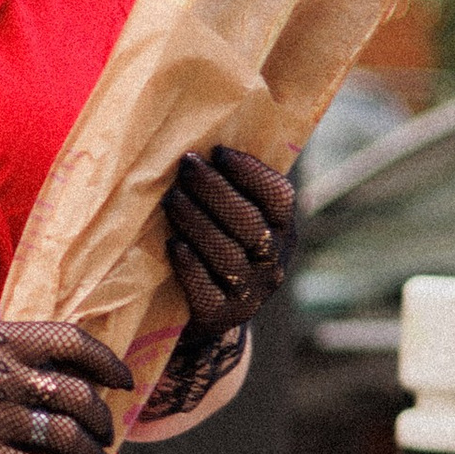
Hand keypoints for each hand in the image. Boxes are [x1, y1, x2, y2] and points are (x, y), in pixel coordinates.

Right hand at [0, 319, 134, 453]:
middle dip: (103, 422)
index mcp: (3, 339)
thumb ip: (1, 349)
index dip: (108, 364)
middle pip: (82, 398)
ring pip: (70, 440)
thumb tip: (35, 362)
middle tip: (105, 437)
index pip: (76, 343)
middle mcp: (10, 375)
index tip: (122, 381)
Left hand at [163, 145, 294, 334]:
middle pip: (250, 224)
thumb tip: (203, 137)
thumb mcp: (236, 221)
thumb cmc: (216, 248)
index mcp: (283, 231)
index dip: (251, 173)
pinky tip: (172, 244)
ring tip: (172, 197)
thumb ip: (233, 190)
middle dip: (216, 190)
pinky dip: (190, 265)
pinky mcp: (220, 315)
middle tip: (186, 165)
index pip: (279, 198)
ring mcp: (249, 293)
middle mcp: (273, 263)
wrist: (207, 316)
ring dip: (197, 222)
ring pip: (228, 254)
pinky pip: (206, 290)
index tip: (218, 151)